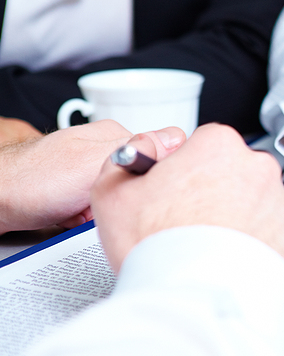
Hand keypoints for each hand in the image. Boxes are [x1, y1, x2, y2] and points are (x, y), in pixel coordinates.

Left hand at [0, 121, 183, 234]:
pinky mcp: (80, 191)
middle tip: (107, 204)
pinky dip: (92, 220)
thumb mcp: (93, 162)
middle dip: (130, 199)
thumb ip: (139, 149)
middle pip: (142, 179)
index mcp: (116, 135)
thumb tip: (180, 138)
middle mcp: (105, 150)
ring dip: (109, 212)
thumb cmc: (32, 181)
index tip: (147, 189)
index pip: (162, 152)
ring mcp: (91, 170)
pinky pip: (102, 209)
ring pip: (122, 197)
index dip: (159, 175)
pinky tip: (78, 220)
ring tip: (87, 214)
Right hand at [91, 124, 283, 275]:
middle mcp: (259, 169)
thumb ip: (131, 157)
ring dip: (242, 223)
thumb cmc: (157, 248)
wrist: (193, 298)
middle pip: (236, 175)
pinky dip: (263, 251)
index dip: (187, 171)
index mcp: (219, 146)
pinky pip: (280, 240)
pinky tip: (235, 264)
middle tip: (193, 227)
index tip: (178, 194)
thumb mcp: (113, 190)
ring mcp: (283, 205)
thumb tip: (146, 151)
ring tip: (212, 251)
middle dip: (218, 196)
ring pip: (260, 208)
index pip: (206, 145)